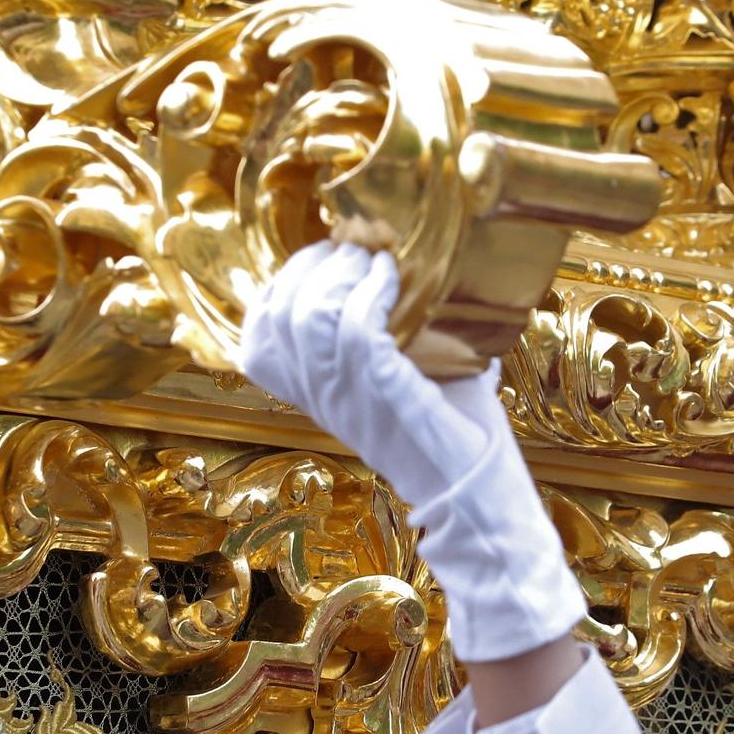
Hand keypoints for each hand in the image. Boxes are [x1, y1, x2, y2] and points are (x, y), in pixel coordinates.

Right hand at [240, 240, 585, 661]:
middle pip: (280, 315)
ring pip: (311, 316)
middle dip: (311, 265)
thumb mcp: (405, 377)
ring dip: (342, 271)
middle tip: (351, 244)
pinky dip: (373, 290)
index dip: (277, 288)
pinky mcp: (384, 390)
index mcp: (316, 397)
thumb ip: (395, 333)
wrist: (476, 488)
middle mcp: (322, 397)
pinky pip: (357, 327)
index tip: (318, 258)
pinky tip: (394, 276)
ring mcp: (349, 395)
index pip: (257, 340)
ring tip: (374, 254)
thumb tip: (420, 268)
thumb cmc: (450, 430)